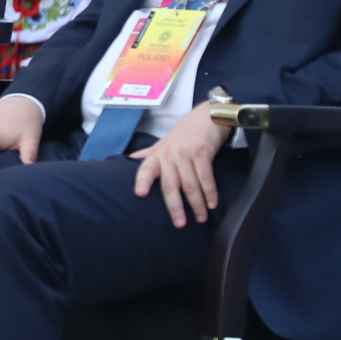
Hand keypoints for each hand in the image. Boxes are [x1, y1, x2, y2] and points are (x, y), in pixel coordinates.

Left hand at [130, 104, 230, 228]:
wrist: (207, 115)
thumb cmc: (183, 134)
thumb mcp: (162, 144)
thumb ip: (148, 155)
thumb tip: (127, 161)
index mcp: (157, 155)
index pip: (145, 169)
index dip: (142, 180)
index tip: (140, 194)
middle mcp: (169, 155)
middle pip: (169, 184)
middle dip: (174, 205)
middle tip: (179, 224)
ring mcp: (186, 153)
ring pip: (190, 183)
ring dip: (196, 203)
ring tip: (200, 218)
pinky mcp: (202, 152)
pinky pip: (206, 176)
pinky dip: (210, 191)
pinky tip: (213, 204)